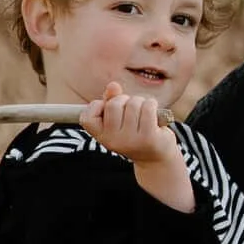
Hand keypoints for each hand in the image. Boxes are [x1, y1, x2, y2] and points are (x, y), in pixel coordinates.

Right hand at [85, 85, 193, 211]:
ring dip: (140, 102)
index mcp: (102, 136)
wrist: (156, 157)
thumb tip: (113, 85)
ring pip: (133, 103)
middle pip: (113, 104)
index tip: (106, 108)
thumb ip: (111, 101)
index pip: (87, 117)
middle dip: (124, 99)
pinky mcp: (149, 137)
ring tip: (143, 113)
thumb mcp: (119, 119)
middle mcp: (113, 140)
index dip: (96, 106)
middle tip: (131, 108)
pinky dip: (152, 104)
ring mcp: (131, 140)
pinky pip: (148, 107)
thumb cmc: (134, 132)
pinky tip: (154, 112)